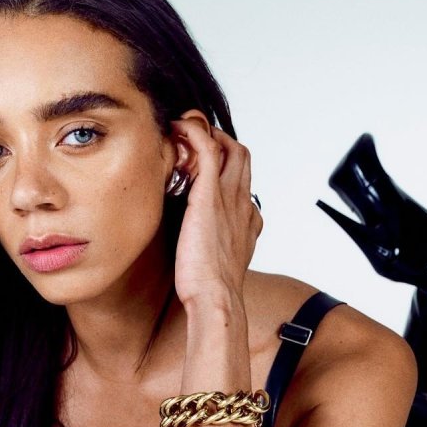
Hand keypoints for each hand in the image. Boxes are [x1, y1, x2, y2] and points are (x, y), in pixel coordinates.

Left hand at [170, 118, 262, 305]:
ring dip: (210, 133)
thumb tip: (200, 250)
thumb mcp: (218, 268)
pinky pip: (208, 149)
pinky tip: (179, 128)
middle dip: (223, 143)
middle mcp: (243, 205)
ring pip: (231, 149)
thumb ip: (214, 252)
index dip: (227, 173)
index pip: (243, 185)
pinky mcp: (209, 195)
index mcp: (247, 222)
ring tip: (187, 131)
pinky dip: (196, 132)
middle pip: (243, 159)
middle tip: (197, 141)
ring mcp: (229, 198)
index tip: (206, 171)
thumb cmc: (211, 291)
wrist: (215, 298)